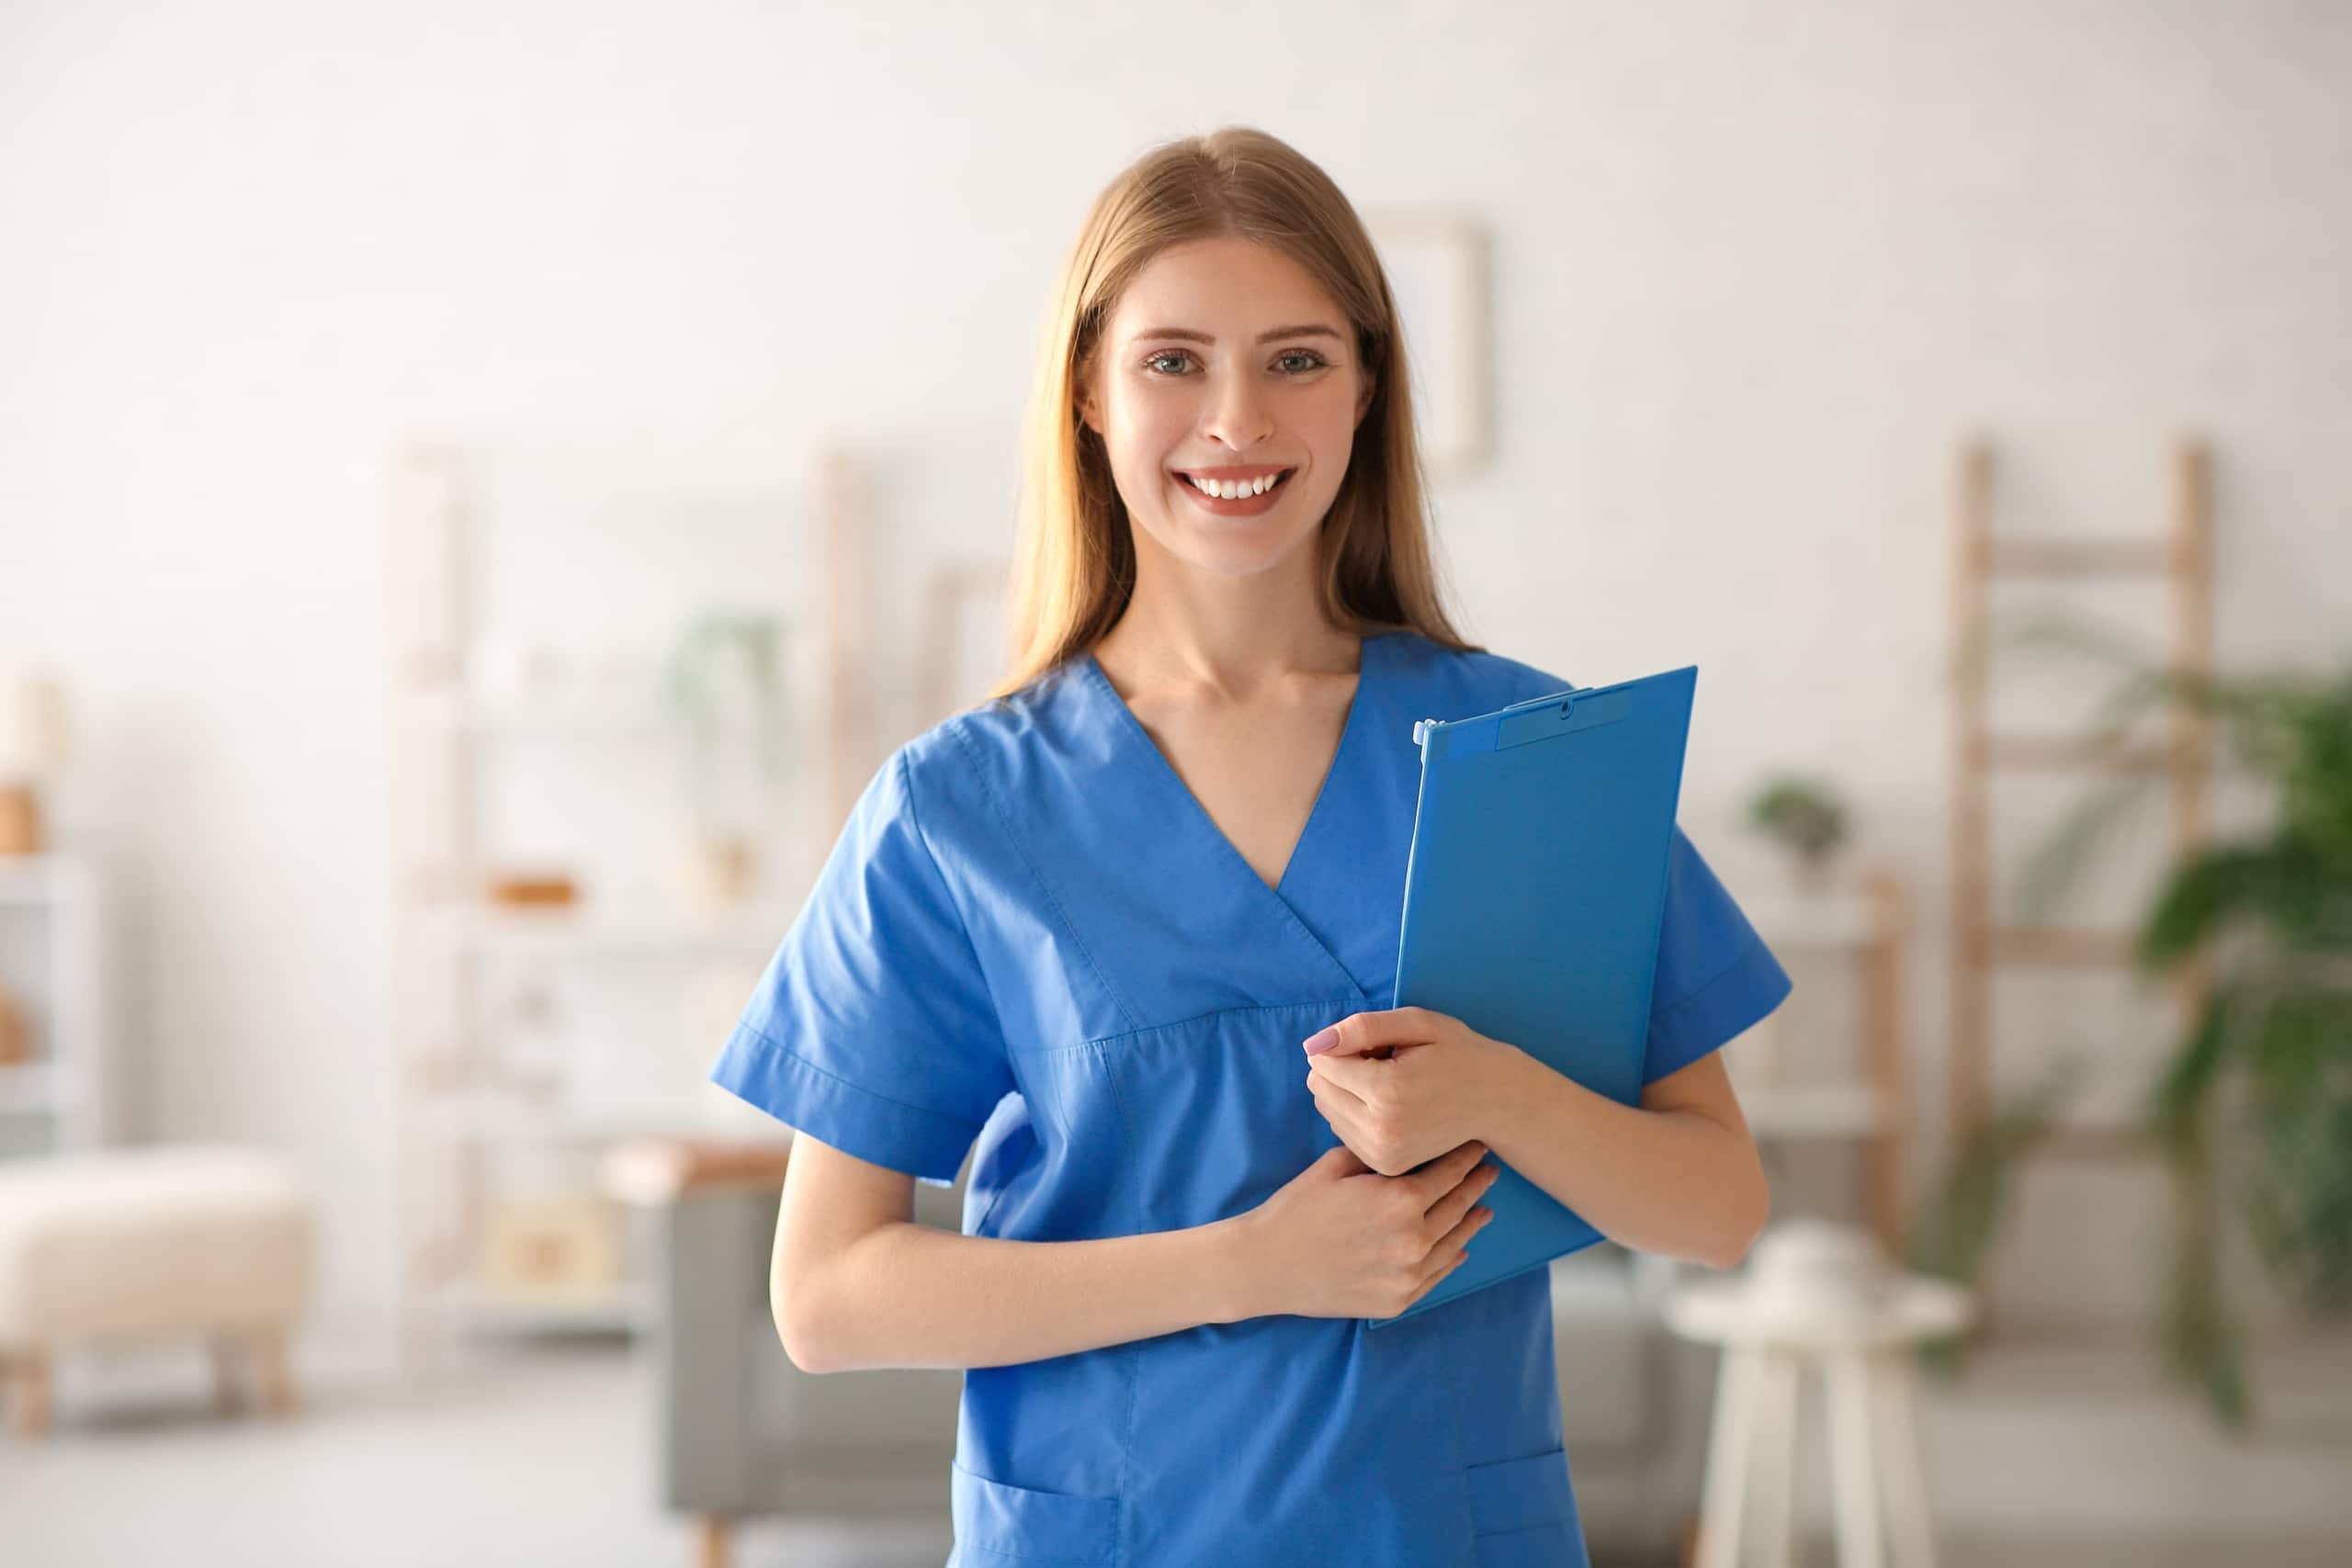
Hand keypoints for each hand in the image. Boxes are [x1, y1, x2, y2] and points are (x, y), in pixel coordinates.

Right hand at [1231, 1140, 1499, 1320]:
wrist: (1267, 1265)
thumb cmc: (1297, 1208)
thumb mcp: (1336, 1165)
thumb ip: (1379, 1156)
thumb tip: (1408, 1144)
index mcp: (1400, 1200)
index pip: (1449, 1173)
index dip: (1466, 1157)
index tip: (1478, 1145)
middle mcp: (1414, 1240)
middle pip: (1458, 1208)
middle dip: (1476, 1186)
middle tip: (1490, 1171)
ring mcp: (1409, 1275)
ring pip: (1455, 1245)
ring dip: (1471, 1223)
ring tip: (1484, 1209)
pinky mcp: (1399, 1300)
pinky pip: (1437, 1276)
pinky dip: (1453, 1259)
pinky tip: (1460, 1249)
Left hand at [1302, 1006, 1527, 1176]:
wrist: (1496, 1101)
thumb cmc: (1458, 1054)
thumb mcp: (1417, 1023)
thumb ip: (1362, 1028)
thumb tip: (1312, 1044)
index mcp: (1387, 1091)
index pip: (1323, 1062)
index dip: (1345, 1045)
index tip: (1378, 1045)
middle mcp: (1380, 1129)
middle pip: (1319, 1088)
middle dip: (1341, 1068)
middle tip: (1385, 1063)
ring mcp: (1382, 1153)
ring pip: (1327, 1110)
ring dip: (1347, 1091)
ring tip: (1390, 1084)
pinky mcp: (1384, 1164)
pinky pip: (1343, 1130)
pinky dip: (1356, 1112)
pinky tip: (1390, 1105)